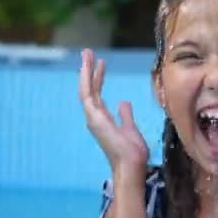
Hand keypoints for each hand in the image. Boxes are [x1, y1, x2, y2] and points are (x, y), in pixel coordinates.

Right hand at [78, 48, 148, 180]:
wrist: (131, 164)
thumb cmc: (132, 152)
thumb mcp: (131, 128)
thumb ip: (125, 115)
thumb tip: (123, 102)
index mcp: (103, 119)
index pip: (98, 94)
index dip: (98, 78)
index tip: (101, 64)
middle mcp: (95, 116)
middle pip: (89, 88)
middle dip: (88, 70)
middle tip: (88, 53)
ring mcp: (93, 117)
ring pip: (85, 89)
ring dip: (85, 71)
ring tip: (87, 54)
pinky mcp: (94, 117)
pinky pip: (87, 95)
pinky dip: (86, 80)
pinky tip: (87, 67)